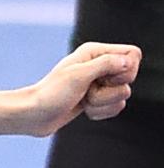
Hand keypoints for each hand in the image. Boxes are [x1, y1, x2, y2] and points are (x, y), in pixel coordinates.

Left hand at [25, 42, 140, 136]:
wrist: (33, 115)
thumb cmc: (51, 93)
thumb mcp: (78, 75)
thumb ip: (106, 64)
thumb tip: (129, 61)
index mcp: (95, 52)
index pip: (133, 55)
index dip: (126, 70)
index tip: (103, 78)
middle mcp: (99, 65)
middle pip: (129, 79)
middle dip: (109, 91)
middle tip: (87, 91)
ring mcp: (98, 84)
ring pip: (122, 96)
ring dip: (102, 104)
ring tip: (83, 101)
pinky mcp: (95, 100)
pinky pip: (115, 107)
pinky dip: (100, 112)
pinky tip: (84, 110)